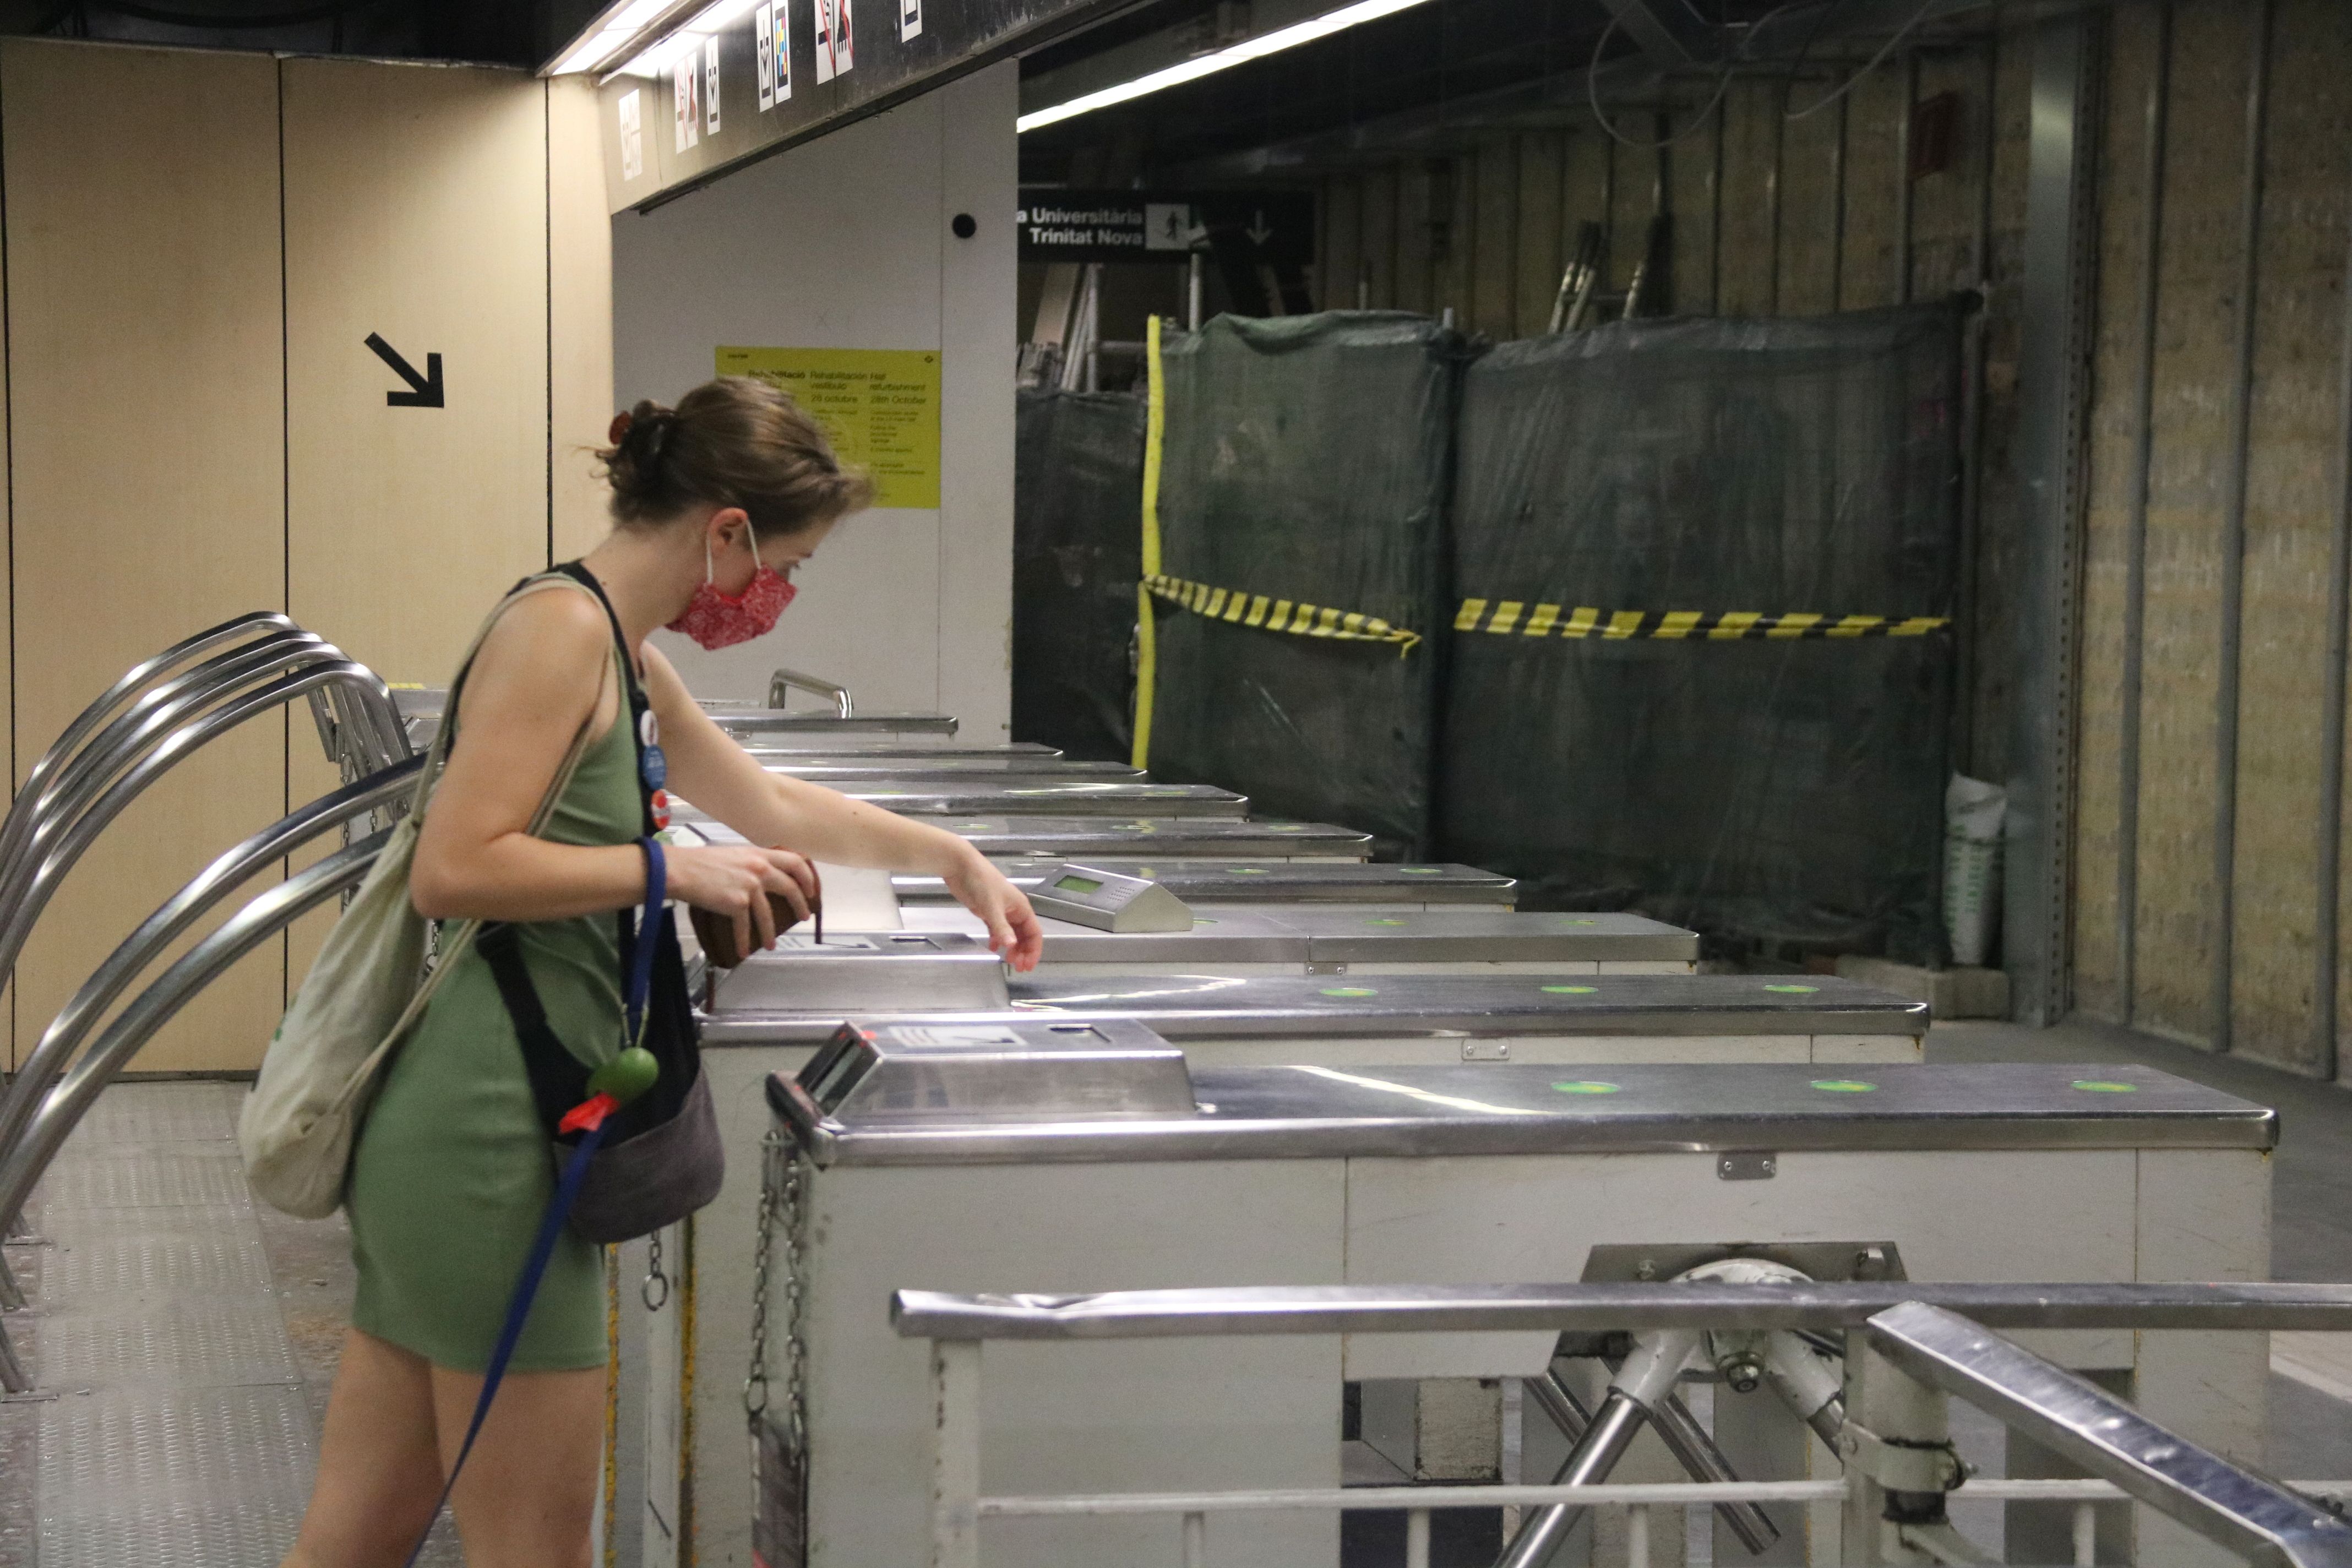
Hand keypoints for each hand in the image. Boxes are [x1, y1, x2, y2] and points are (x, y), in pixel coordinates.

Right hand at [666, 843, 818, 956]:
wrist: (680, 870)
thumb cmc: (700, 862)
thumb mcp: (733, 854)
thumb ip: (751, 863)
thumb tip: (761, 877)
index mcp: (759, 854)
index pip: (795, 861)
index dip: (807, 877)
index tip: (810, 889)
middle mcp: (759, 868)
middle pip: (790, 888)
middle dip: (800, 904)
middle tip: (804, 916)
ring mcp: (750, 886)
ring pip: (768, 915)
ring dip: (770, 933)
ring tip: (770, 945)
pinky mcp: (737, 903)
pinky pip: (745, 927)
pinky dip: (743, 941)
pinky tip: (743, 951)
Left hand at [943, 850, 1042, 971]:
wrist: (961, 866)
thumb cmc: (981, 882)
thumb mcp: (992, 907)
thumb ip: (1001, 927)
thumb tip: (1011, 945)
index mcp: (1021, 908)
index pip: (1034, 933)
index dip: (1034, 950)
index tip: (1028, 965)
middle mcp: (1014, 910)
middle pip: (1024, 935)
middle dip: (1023, 951)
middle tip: (1018, 967)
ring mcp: (1001, 911)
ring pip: (1011, 933)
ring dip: (1011, 947)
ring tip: (1007, 960)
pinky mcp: (987, 911)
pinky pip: (997, 929)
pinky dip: (997, 939)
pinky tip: (993, 948)